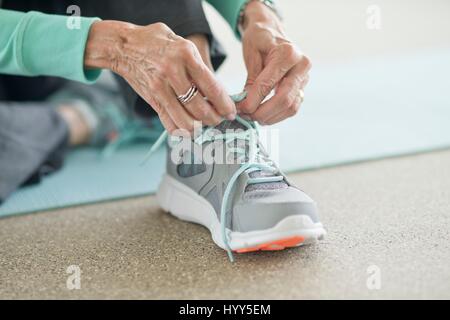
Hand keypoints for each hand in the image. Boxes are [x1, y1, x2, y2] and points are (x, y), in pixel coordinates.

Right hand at [84, 21, 235, 132]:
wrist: (123, 46)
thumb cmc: (156, 42)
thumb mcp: (181, 43)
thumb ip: (197, 64)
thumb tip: (215, 89)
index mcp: (186, 55)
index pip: (211, 87)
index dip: (224, 104)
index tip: (230, 111)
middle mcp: (173, 72)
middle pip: (200, 108)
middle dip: (214, 119)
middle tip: (219, 120)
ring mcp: (160, 88)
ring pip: (185, 120)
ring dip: (199, 128)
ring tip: (205, 125)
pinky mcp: (152, 99)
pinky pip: (169, 122)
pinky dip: (181, 131)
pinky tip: (188, 130)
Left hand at [238, 1, 310, 124]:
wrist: (272, 32)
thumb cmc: (260, 39)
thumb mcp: (251, 53)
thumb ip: (251, 80)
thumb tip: (246, 106)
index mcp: (288, 53)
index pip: (269, 84)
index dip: (253, 100)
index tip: (240, 109)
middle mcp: (302, 65)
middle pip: (284, 99)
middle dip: (263, 112)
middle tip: (246, 116)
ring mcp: (305, 78)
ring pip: (291, 107)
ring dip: (270, 117)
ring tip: (252, 117)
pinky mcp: (303, 88)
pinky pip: (292, 108)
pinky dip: (277, 116)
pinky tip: (263, 116)